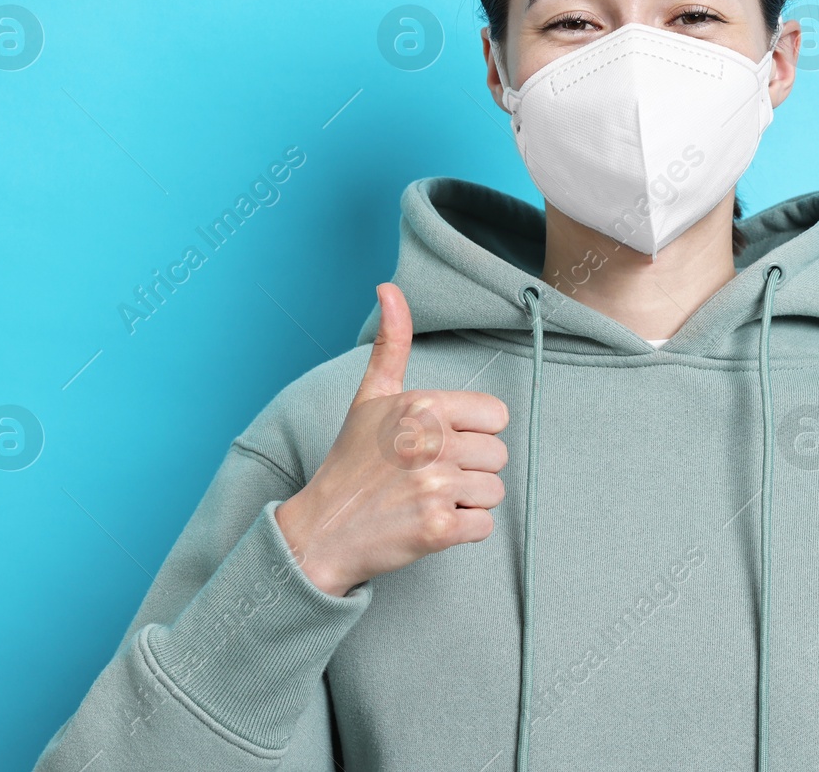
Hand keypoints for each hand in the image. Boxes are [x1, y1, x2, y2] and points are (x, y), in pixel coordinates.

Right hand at [274, 283, 509, 596]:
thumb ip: (390, 343)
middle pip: (498, 455)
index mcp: (422, 404)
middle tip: (427, 477)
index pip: (496, 416)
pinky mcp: (437, 528)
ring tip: (425, 500)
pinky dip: (461, 531)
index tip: (438, 445)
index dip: (472, 434)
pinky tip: (426, 523)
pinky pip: (484, 526)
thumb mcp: (369, 397)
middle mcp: (431, 440)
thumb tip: (388, 287)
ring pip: (494, 491)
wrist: (320, 532)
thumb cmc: (351, 464)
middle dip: (470, 469)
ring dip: (466, 501)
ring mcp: (435, 485)